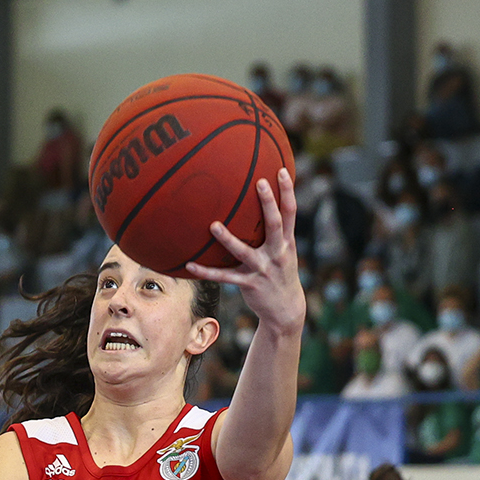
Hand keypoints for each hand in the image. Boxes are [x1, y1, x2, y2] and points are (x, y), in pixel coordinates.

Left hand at [185, 168, 303, 336]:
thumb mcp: (284, 252)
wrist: (285, 309)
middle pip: (274, 223)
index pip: (290, 211)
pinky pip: (224, 276)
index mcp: (287, 241)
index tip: (282, 170)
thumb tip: (264, 208)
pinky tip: (189, 265)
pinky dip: (206, 272)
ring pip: (243, 251)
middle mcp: (278, 252)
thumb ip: (275, 232)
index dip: (287, 191)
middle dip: (268, 202)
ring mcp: (263, 269)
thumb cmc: (280, 273)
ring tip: (213, 225)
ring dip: (227, 239)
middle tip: (259, 182)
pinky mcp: (249, 284)